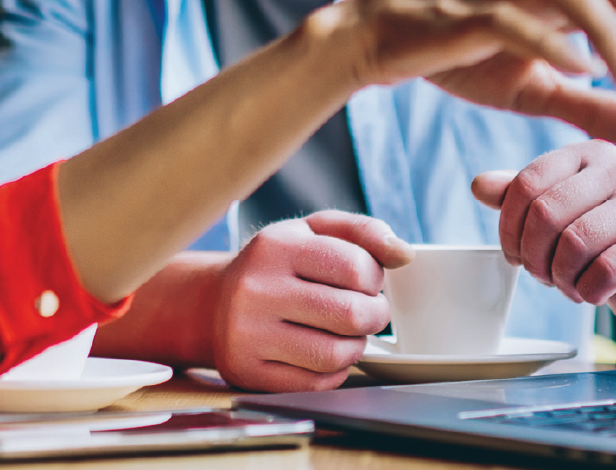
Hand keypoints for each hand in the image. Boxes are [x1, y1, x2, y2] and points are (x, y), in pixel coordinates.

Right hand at [210, 212, 411, 391]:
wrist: (211, 303)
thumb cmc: (275, 265)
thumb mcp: (312, 230)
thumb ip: (362, 231)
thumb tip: (403, 254)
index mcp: (275, 246)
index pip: (355, 267)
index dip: (375, 279)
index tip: (366, 281)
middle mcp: (255, 289)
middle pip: (350, 315)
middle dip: (374, 315)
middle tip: (368, 311)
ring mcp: (247, 334)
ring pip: (335, 355)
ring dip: (356, 346)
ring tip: (347, 333)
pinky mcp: (247, 372)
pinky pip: (315, 384)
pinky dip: (334, 372)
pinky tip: (324, 353)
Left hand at [473, 141, 615, 353]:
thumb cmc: (605, 245)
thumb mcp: (559, 216)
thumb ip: (521, 198)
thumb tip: (478, 185)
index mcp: (591, 154)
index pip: (528, 182)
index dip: (509, 227)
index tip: (513, 254)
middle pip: (548, 212)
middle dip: (534, 256)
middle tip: (542, 275)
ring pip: (576, 242)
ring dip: (560, 277)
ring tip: (568, 285)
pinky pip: (607, 269)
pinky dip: (588, 291)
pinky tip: (594, 293)